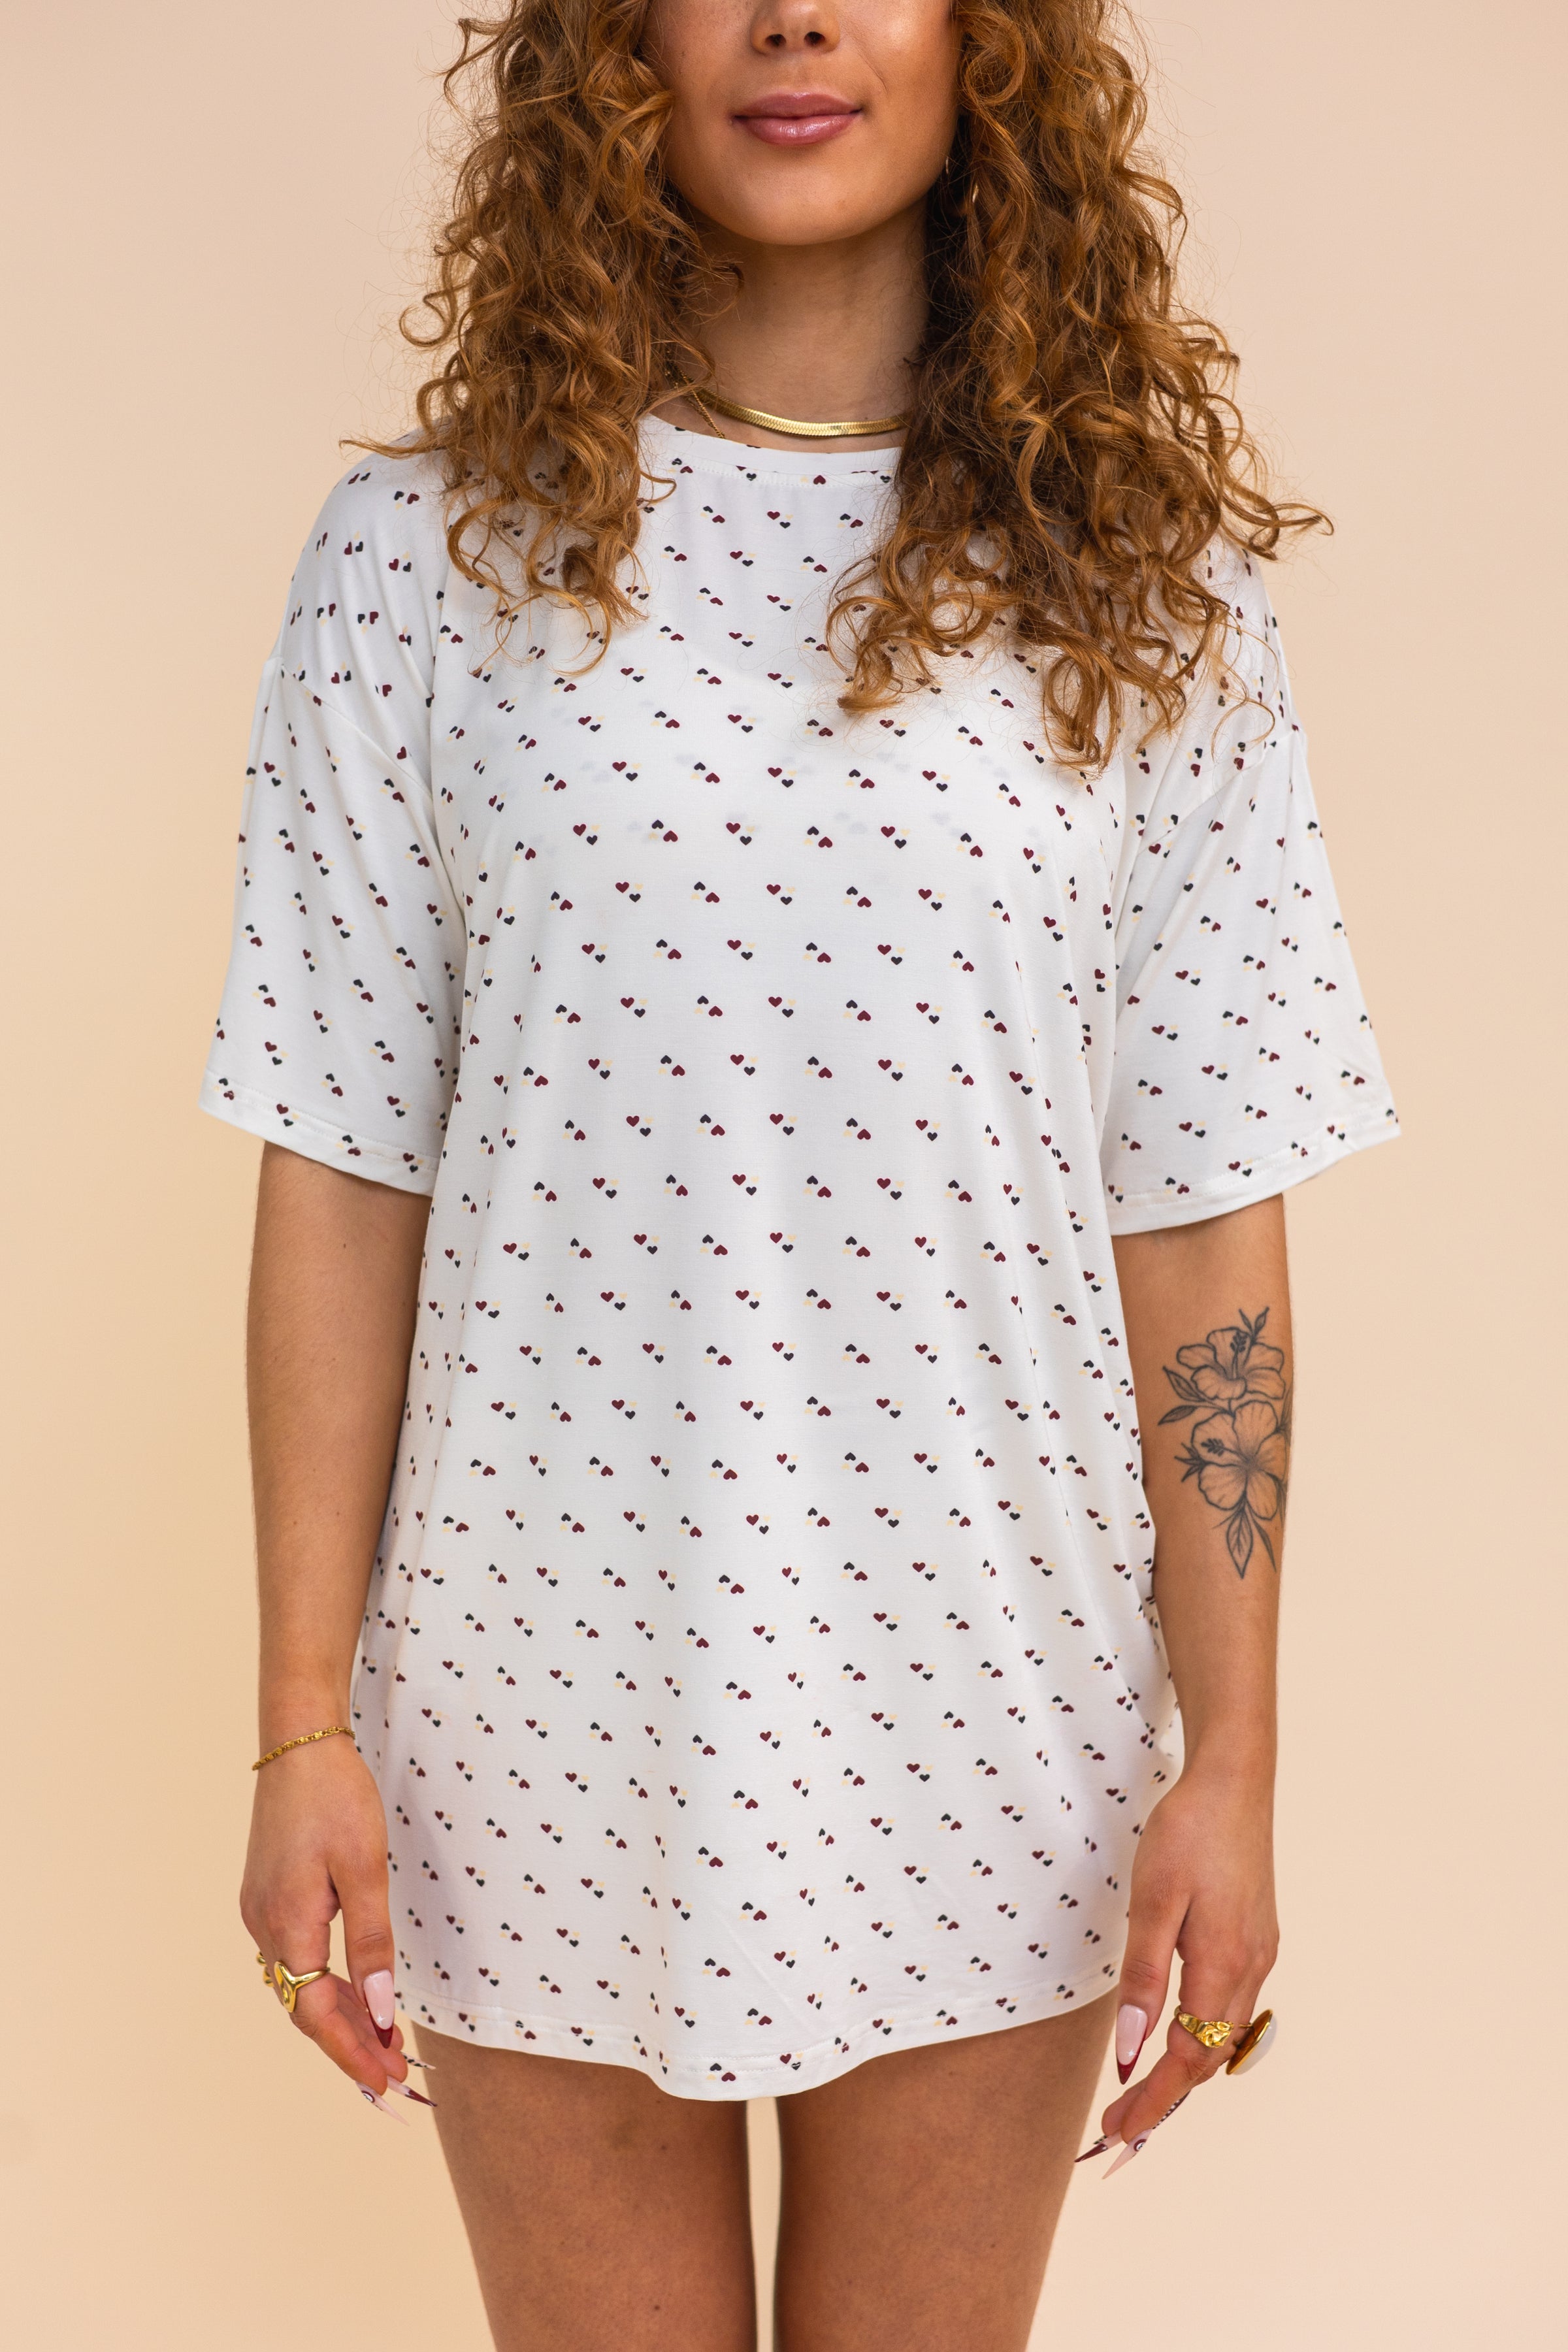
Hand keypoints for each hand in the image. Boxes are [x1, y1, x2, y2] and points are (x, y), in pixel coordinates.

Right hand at [241, 1733, 414, 2103]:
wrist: (298, 1743)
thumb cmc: (335, 1797)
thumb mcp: (365, 1868)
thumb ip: (372, 1942)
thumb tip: (383, 2011)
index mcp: (286, 1924)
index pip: (317, 2013)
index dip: (352, 2053)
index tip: (387, 2085)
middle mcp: (264, 1926)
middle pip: (306, 2006)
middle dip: (350, 2043)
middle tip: (395, 2075)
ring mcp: (262, 1911)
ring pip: (300, 1983)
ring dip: (340, 2015)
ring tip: (384, 2042)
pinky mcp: (269, 1895)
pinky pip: (297, 1956)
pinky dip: (327, 1982)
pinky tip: (357, 1990)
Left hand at [1094, 1754, 1277, 2155]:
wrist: (1234, 1781)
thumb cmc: (1188, 1833)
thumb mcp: (1153, 1901)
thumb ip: (1144, 1978)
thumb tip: (1132, 2049)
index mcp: (1223, 1965)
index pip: (1186, 2059)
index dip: (1152, 2099)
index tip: (1116, 2130)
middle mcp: (1250, 1969)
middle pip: (1208, 2058)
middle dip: (1165, 2095)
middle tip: (1117, 2119)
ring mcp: (1260, 1954)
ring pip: (1223, 2036)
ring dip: (1185, 2068)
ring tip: (1142, 2087)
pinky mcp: (1258, 1937)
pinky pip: (1231, 2006)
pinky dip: (1202, 2034)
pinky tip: (1178, 2031)